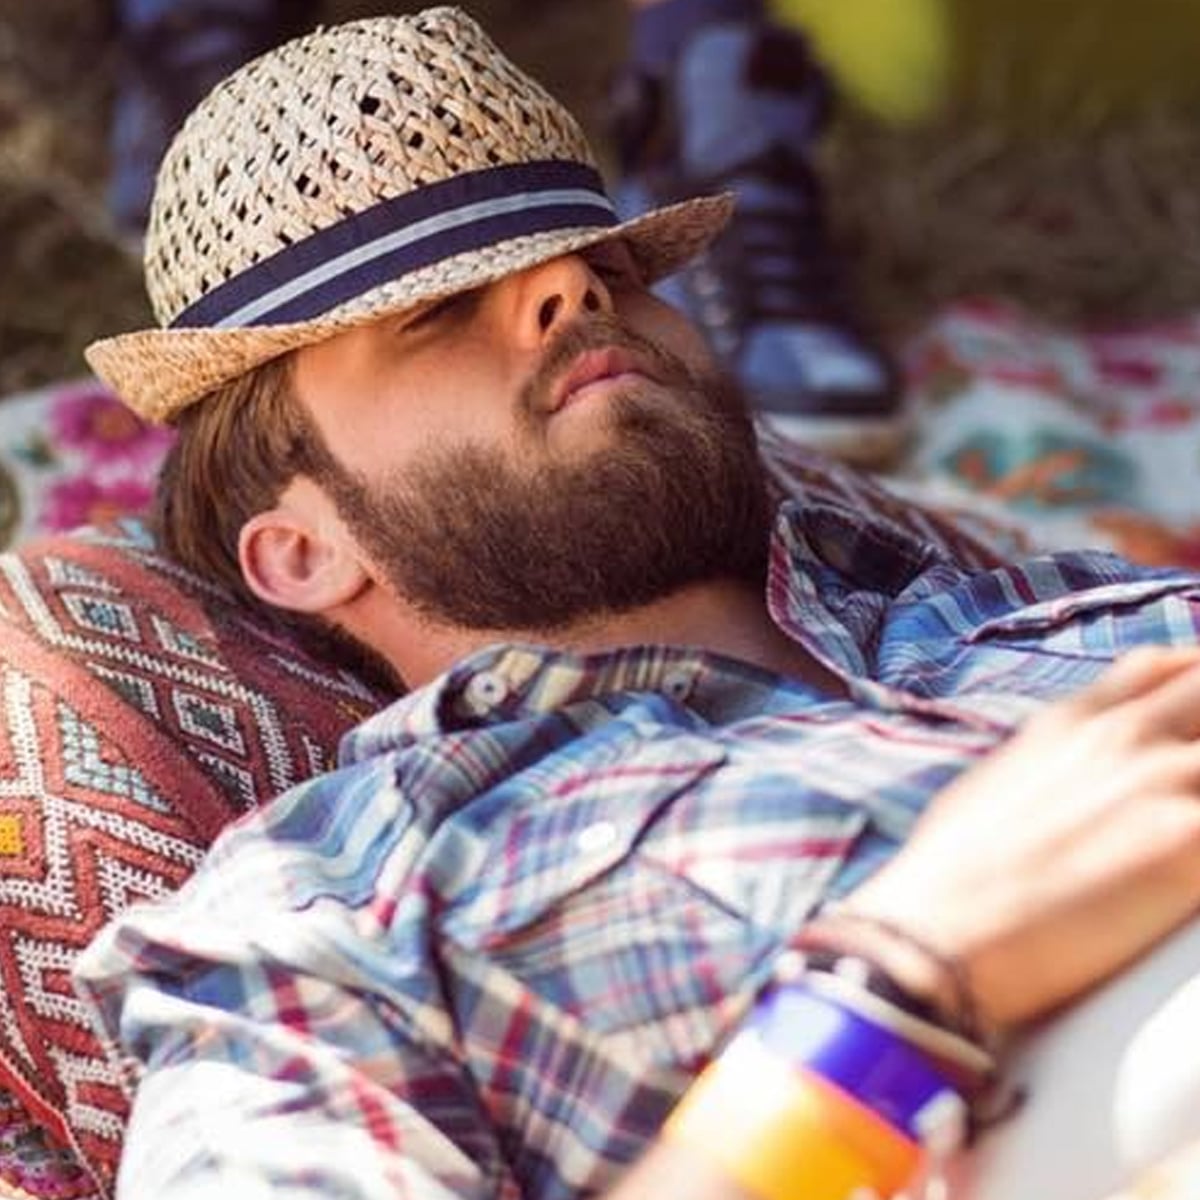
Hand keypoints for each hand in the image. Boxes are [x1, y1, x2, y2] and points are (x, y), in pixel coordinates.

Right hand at [841, 646, 1199, 1032]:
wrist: (938, 933)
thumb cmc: (950, 878)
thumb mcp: (993, 786)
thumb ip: (1048, 762)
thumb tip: (1066, 784)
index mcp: (1068, 724)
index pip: (1158, 669)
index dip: (1192, 679)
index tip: (1198, 709)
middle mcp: (1120, 738)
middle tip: (1191, 783)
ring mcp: (1161, 781)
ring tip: (1185, 827)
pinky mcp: (1189, 842)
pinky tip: (1192, 871)